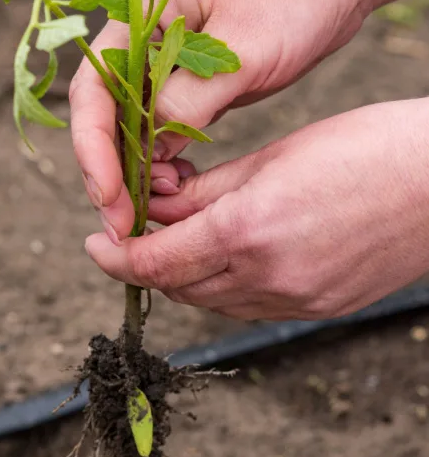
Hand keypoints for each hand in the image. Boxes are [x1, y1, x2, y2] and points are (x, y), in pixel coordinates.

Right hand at [70, 0, 367, 241]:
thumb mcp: (242, 51)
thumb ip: (190, 100)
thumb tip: (148, 153)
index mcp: (140, 16)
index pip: (93, 88)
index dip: (92, 148)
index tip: (109, 196)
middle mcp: (142, 39)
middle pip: (103, 112)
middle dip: (108, 169)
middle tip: (123, 223)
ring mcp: (167, 62)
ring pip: (131, 125)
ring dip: (135, 169)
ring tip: (156, 207)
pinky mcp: (193, 81)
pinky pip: (163, 126)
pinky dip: (163, 158)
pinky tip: (180, 184)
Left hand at [85, 100, 428, 320]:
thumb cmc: (361, 147)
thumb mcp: (272, 156)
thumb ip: (205, 189)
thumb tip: (156, 205)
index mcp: (248, 232)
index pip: (154, 262)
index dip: (115, 256)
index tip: (95, 241)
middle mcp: (269, 279)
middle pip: (178, 287)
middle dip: (148, 261)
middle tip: (139, 227)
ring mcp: (299, 301)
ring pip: (214, 301)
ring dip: (186, 274)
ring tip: (183, 234)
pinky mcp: (323, 309)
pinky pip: (253, 306)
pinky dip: (227, 284)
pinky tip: (232, 250)